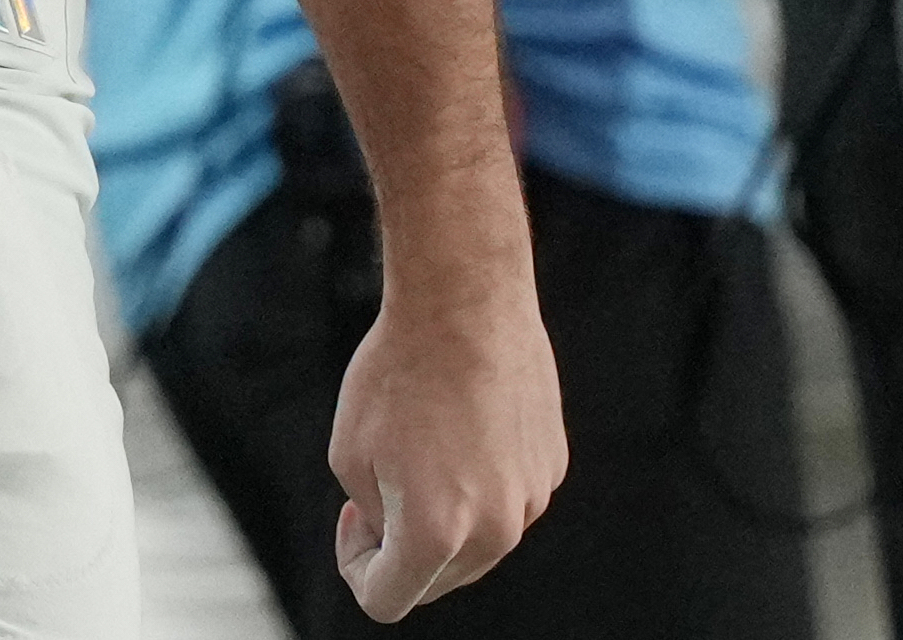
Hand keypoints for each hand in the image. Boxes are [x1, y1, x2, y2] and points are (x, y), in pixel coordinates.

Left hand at [328, 244, 565, 621]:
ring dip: (446, 514)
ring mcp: (531, 500)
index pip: (387, 600)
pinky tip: (462, 426)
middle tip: (380, 487)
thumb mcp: (350, 453)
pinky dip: (481, 482)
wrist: (464, 302)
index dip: (356, 567)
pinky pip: (507, 499)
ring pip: (477, 541)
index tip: (355, 522)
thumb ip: (375, 519)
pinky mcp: (551, 468)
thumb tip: (400, 539)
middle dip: (402, 546)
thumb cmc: (397, 371)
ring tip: (425, 447)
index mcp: (437, 534)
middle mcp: (495, 530)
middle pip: (437, 579)